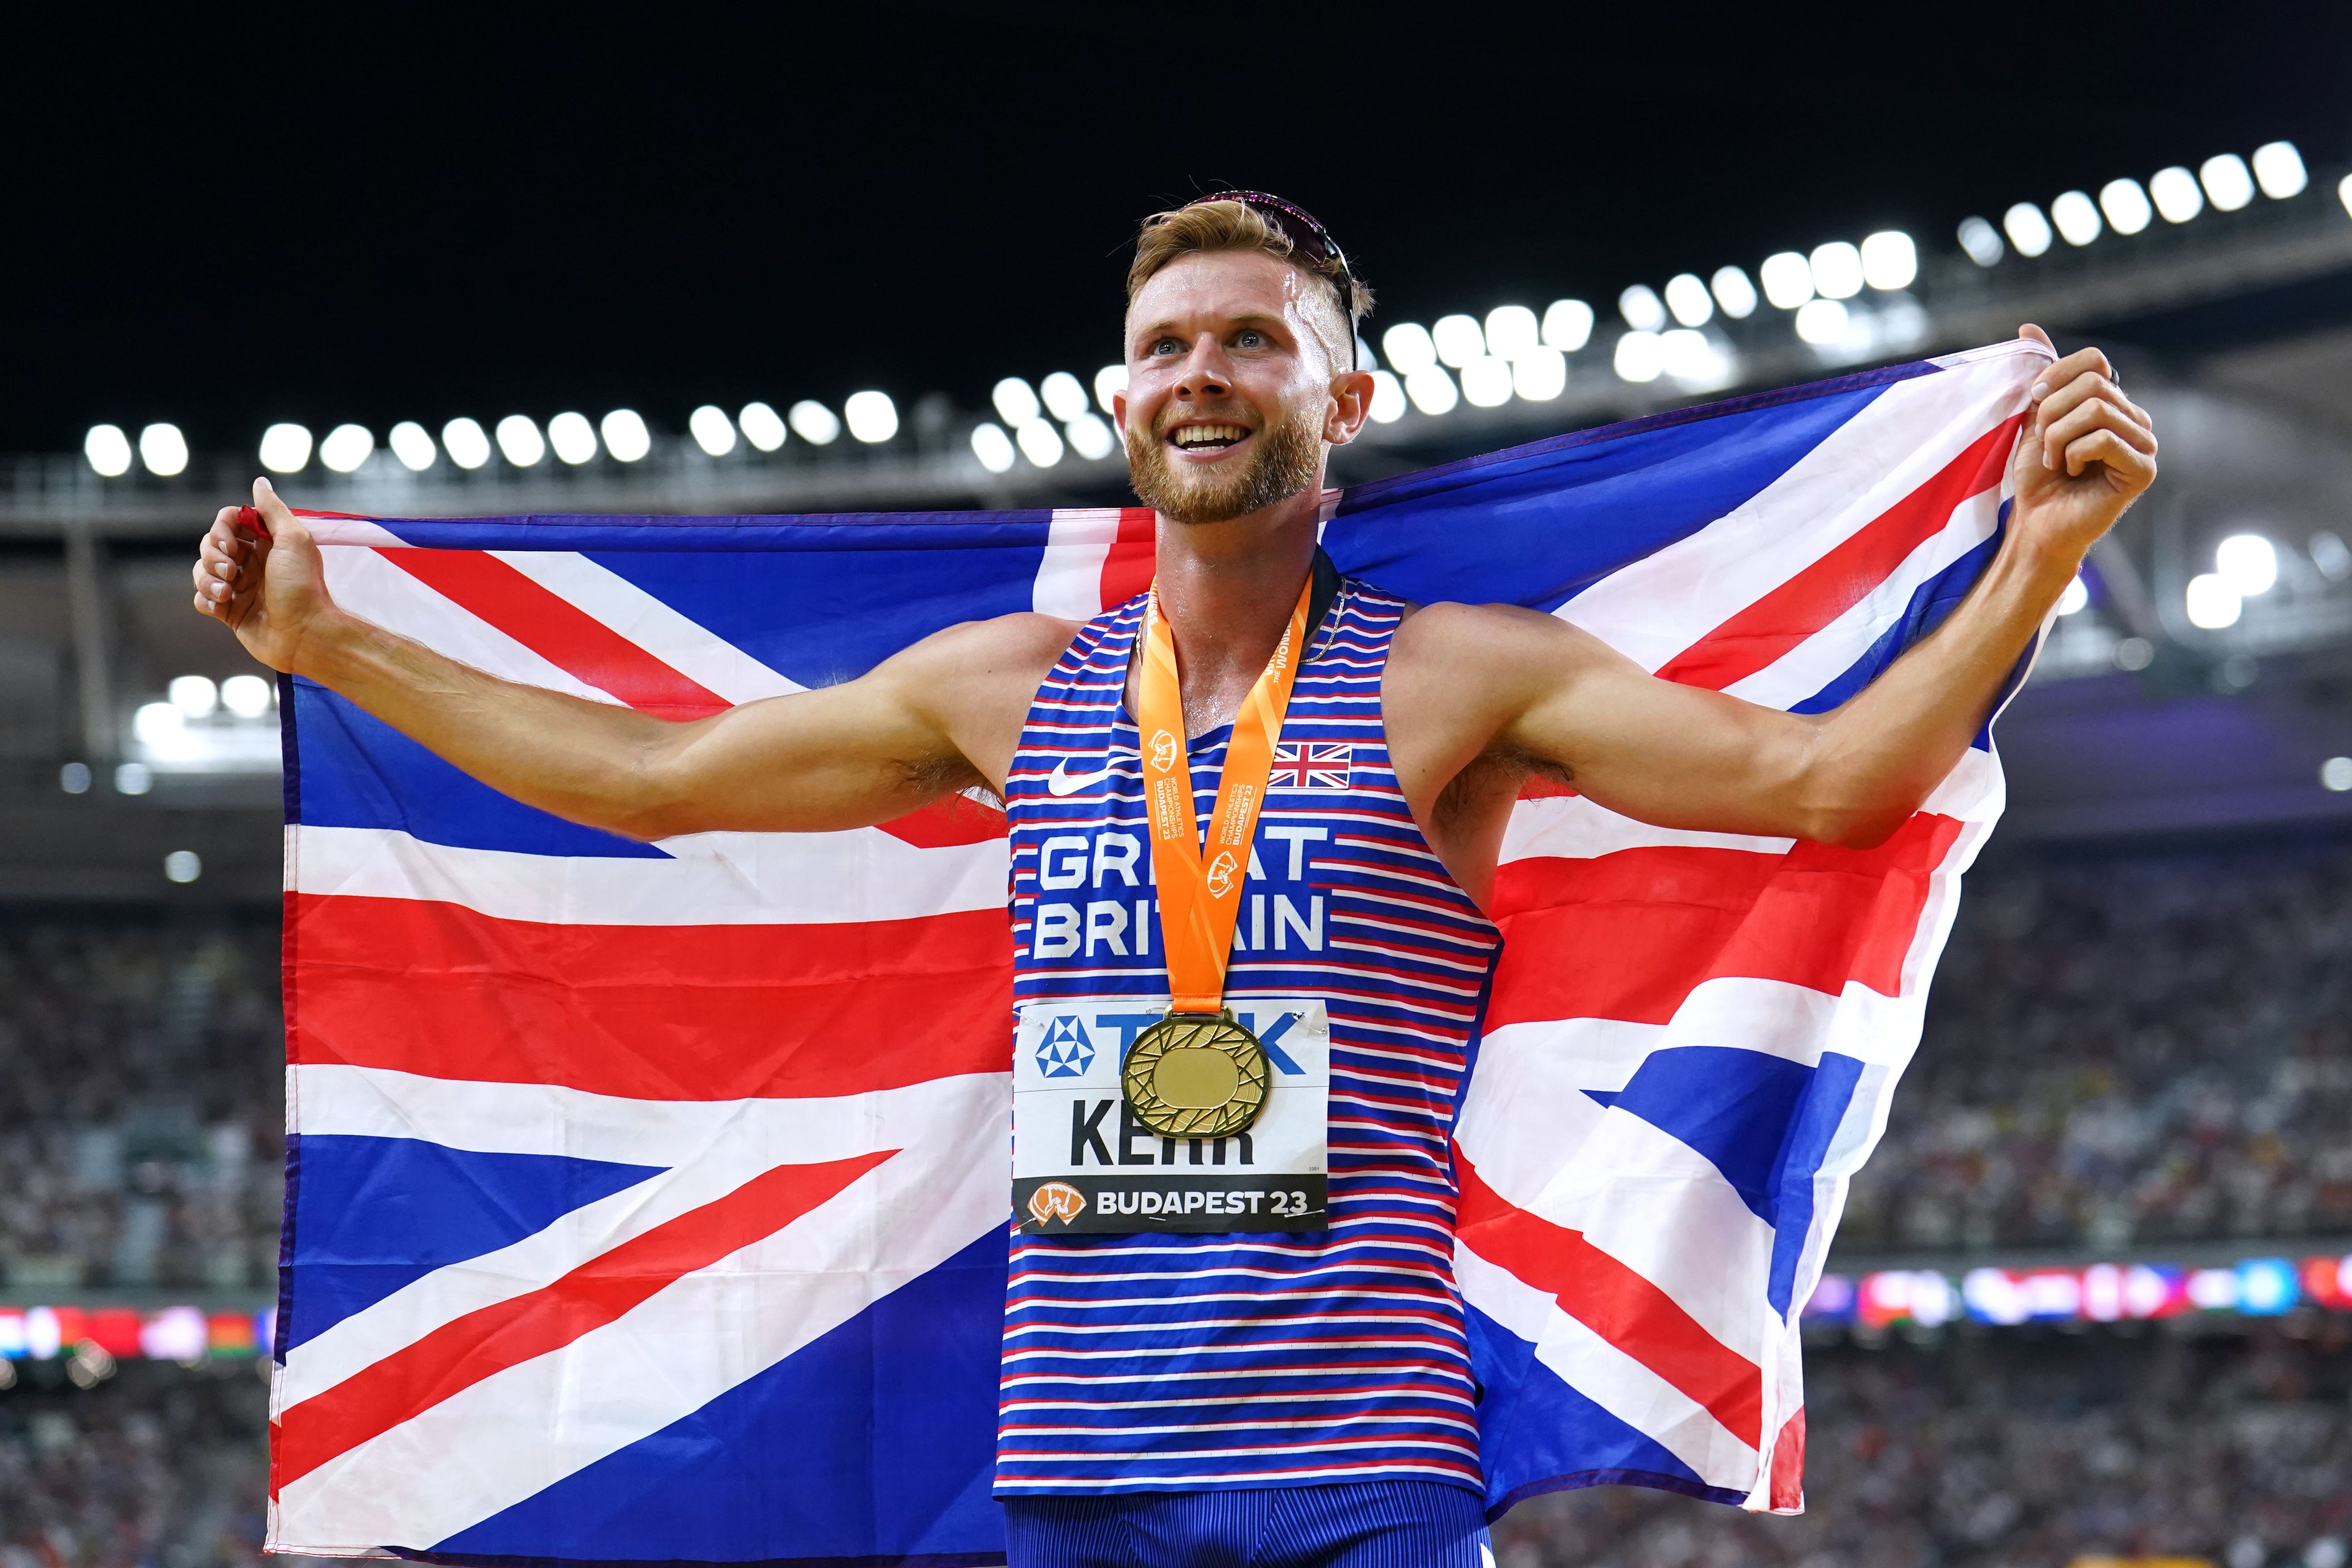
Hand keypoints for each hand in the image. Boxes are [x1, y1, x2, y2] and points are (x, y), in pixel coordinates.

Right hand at [190, 477, 337, 673]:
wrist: (305, 634)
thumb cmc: (302, 586)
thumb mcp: (293, 540)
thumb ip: (273, 511)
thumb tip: (259, 482)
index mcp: (267, 544)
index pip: (229, 521)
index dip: (223, 528)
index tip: (231, 542)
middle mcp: (252, 563)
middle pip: (211, 545)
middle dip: (213, 555)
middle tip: (232, 571)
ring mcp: (240, 587)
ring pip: (201, 571)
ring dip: (207, 579)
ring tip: (227, 592)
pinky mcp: (230, 611)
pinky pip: (202, 598)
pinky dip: (206, 599)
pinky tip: (221, 605)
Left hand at [2007, 324, 2157, 562]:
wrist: (2036, 523)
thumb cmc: (2038, 477)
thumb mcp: (2033, 419)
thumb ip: (2040, 377)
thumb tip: (2028, 327)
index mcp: (2113, 403)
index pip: (2094, 360)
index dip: (2057, 376)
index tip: (2034, 401)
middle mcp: (2135, 418)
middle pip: (2094, 384)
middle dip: (2053, 412)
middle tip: (2045, 443)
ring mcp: (2144, 443)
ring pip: (2096, 410)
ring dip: (2059, 437)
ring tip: (2056, 462)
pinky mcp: (2143, 469)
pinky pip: (2104, 439)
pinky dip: (2074, 455)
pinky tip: (2073, 473)